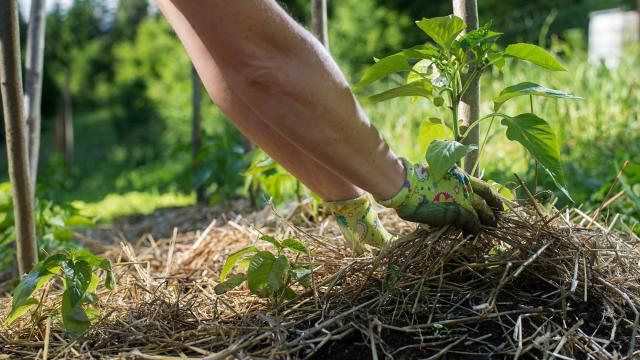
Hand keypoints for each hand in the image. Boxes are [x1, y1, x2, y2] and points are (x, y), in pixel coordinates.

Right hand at [379, 159, 501, 234]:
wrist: (406, 185)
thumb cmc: (414, 181)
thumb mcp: (436, 178)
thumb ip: (446, 185)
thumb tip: (447, 194)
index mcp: (461, 176)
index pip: (484, 187)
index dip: (494, 196)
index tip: (498, 203)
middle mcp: (465, 187)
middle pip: (487, 201)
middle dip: (494, 211)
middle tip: (498, 218)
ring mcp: (463, 199)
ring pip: (483, 213)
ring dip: (488, 221)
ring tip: (492, 228)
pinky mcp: (457, 212)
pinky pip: (472, 223)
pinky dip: (474, 230)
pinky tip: (474, 235)